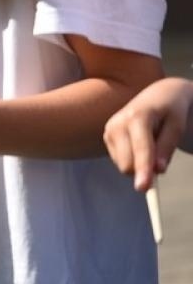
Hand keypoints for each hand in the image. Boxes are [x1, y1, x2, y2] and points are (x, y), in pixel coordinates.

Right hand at [104, 77, 192, 191]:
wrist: (158, 95)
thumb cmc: (172, 110)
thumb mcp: (177, 126)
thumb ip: (167, 147)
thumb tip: (158, 170)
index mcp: (138, 117)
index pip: (141, 149)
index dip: (143, 169)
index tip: (143, 187)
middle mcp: (118, 123)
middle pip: (127, 163)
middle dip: (143, 170)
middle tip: (161, 162)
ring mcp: (110, 129)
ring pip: (122, 165)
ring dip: (138, 163)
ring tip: (150, 144)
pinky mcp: (106, 135)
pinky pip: (119, 160)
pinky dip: (132, 159)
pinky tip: (139, 143)